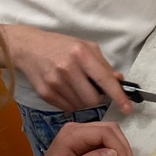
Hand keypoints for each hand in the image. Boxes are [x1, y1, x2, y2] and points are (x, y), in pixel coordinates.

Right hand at [5, 25, 132, 113]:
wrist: (28, 48)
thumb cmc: (60, 46)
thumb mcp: (84, 47)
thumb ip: (103, 65)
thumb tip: (119, 81)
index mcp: (81, 54)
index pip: (105, 80)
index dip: (118, 96)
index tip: (128, 108)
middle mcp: (68, 68)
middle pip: (93, 100)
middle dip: (96, 98)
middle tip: (90, 88)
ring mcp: (55, 82)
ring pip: (81, 106)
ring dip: (83, 100)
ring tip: (75, 86)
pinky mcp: (46, 93)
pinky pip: (68, 108)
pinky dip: (71, 102)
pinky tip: (65, 89)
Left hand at [26, 122, 134, 155]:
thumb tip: (113, 154)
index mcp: (72, 134)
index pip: (104, 133)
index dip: (119, 148)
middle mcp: (78, 130)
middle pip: (110, 130)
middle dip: (123, 148)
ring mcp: (82, 135)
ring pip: (110, 135)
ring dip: (121, 150)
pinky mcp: (86, 143)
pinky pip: (106, 142)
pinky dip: (116, 153)